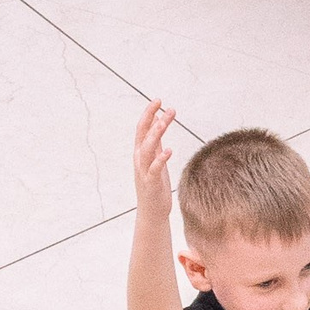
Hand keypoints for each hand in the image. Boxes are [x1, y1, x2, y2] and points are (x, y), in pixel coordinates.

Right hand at [133, 100, 177, 215]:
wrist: (152, 210)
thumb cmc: (155, 183)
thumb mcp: (155, 158)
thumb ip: (156, 141)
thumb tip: (158, 121)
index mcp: (141, 151)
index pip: (143, 128)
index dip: (149, 113)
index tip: (158, 100)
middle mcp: (140, 158)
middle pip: (143, 134)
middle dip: (151, 118)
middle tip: (162, 104)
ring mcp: (144, 170)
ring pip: (147, 148)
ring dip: (155, 134)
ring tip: (164, 121)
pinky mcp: (151, 182)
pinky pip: (154, 169)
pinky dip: (161, 159)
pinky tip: (169, 151)